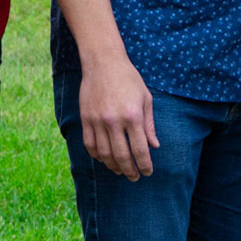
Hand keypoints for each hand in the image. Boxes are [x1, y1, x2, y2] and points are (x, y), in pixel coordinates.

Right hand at [79, 56, 158, 179]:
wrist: (103, 63)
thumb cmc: (129, 79)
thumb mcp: (145, 98)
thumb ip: (149, 124)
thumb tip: (154, 146)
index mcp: (133, 115)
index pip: (139, 149)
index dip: (144, 164)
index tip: (147, 172)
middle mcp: (114, 121)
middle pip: (122, 155)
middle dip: (130, 170)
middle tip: (135, 177)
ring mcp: (97, 121)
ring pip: (104, 154)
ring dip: (113, 166)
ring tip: (120, 171)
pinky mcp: (85, 119)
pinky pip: (90, 145)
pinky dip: (97, 156)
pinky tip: (104, 159)